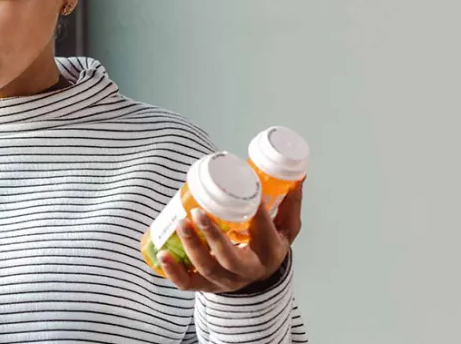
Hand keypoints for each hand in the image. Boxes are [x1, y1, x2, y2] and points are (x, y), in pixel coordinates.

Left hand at [159, 179, 302, 292]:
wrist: (260, 278)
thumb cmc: (269, 245)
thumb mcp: (286, 227)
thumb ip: (289, 202)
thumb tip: (297, 175)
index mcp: (270, 252)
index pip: (264, 232)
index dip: (256, 213)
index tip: (248, 191)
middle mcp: (248, 271)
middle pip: (230, 258)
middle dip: (213, 237)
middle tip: (198, 213)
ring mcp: (226, 281)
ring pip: (207, 269)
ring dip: (191, 247)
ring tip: (180, 223)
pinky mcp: (207, 286)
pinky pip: (188, 284)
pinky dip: (173, 271)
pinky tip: (162, 254)